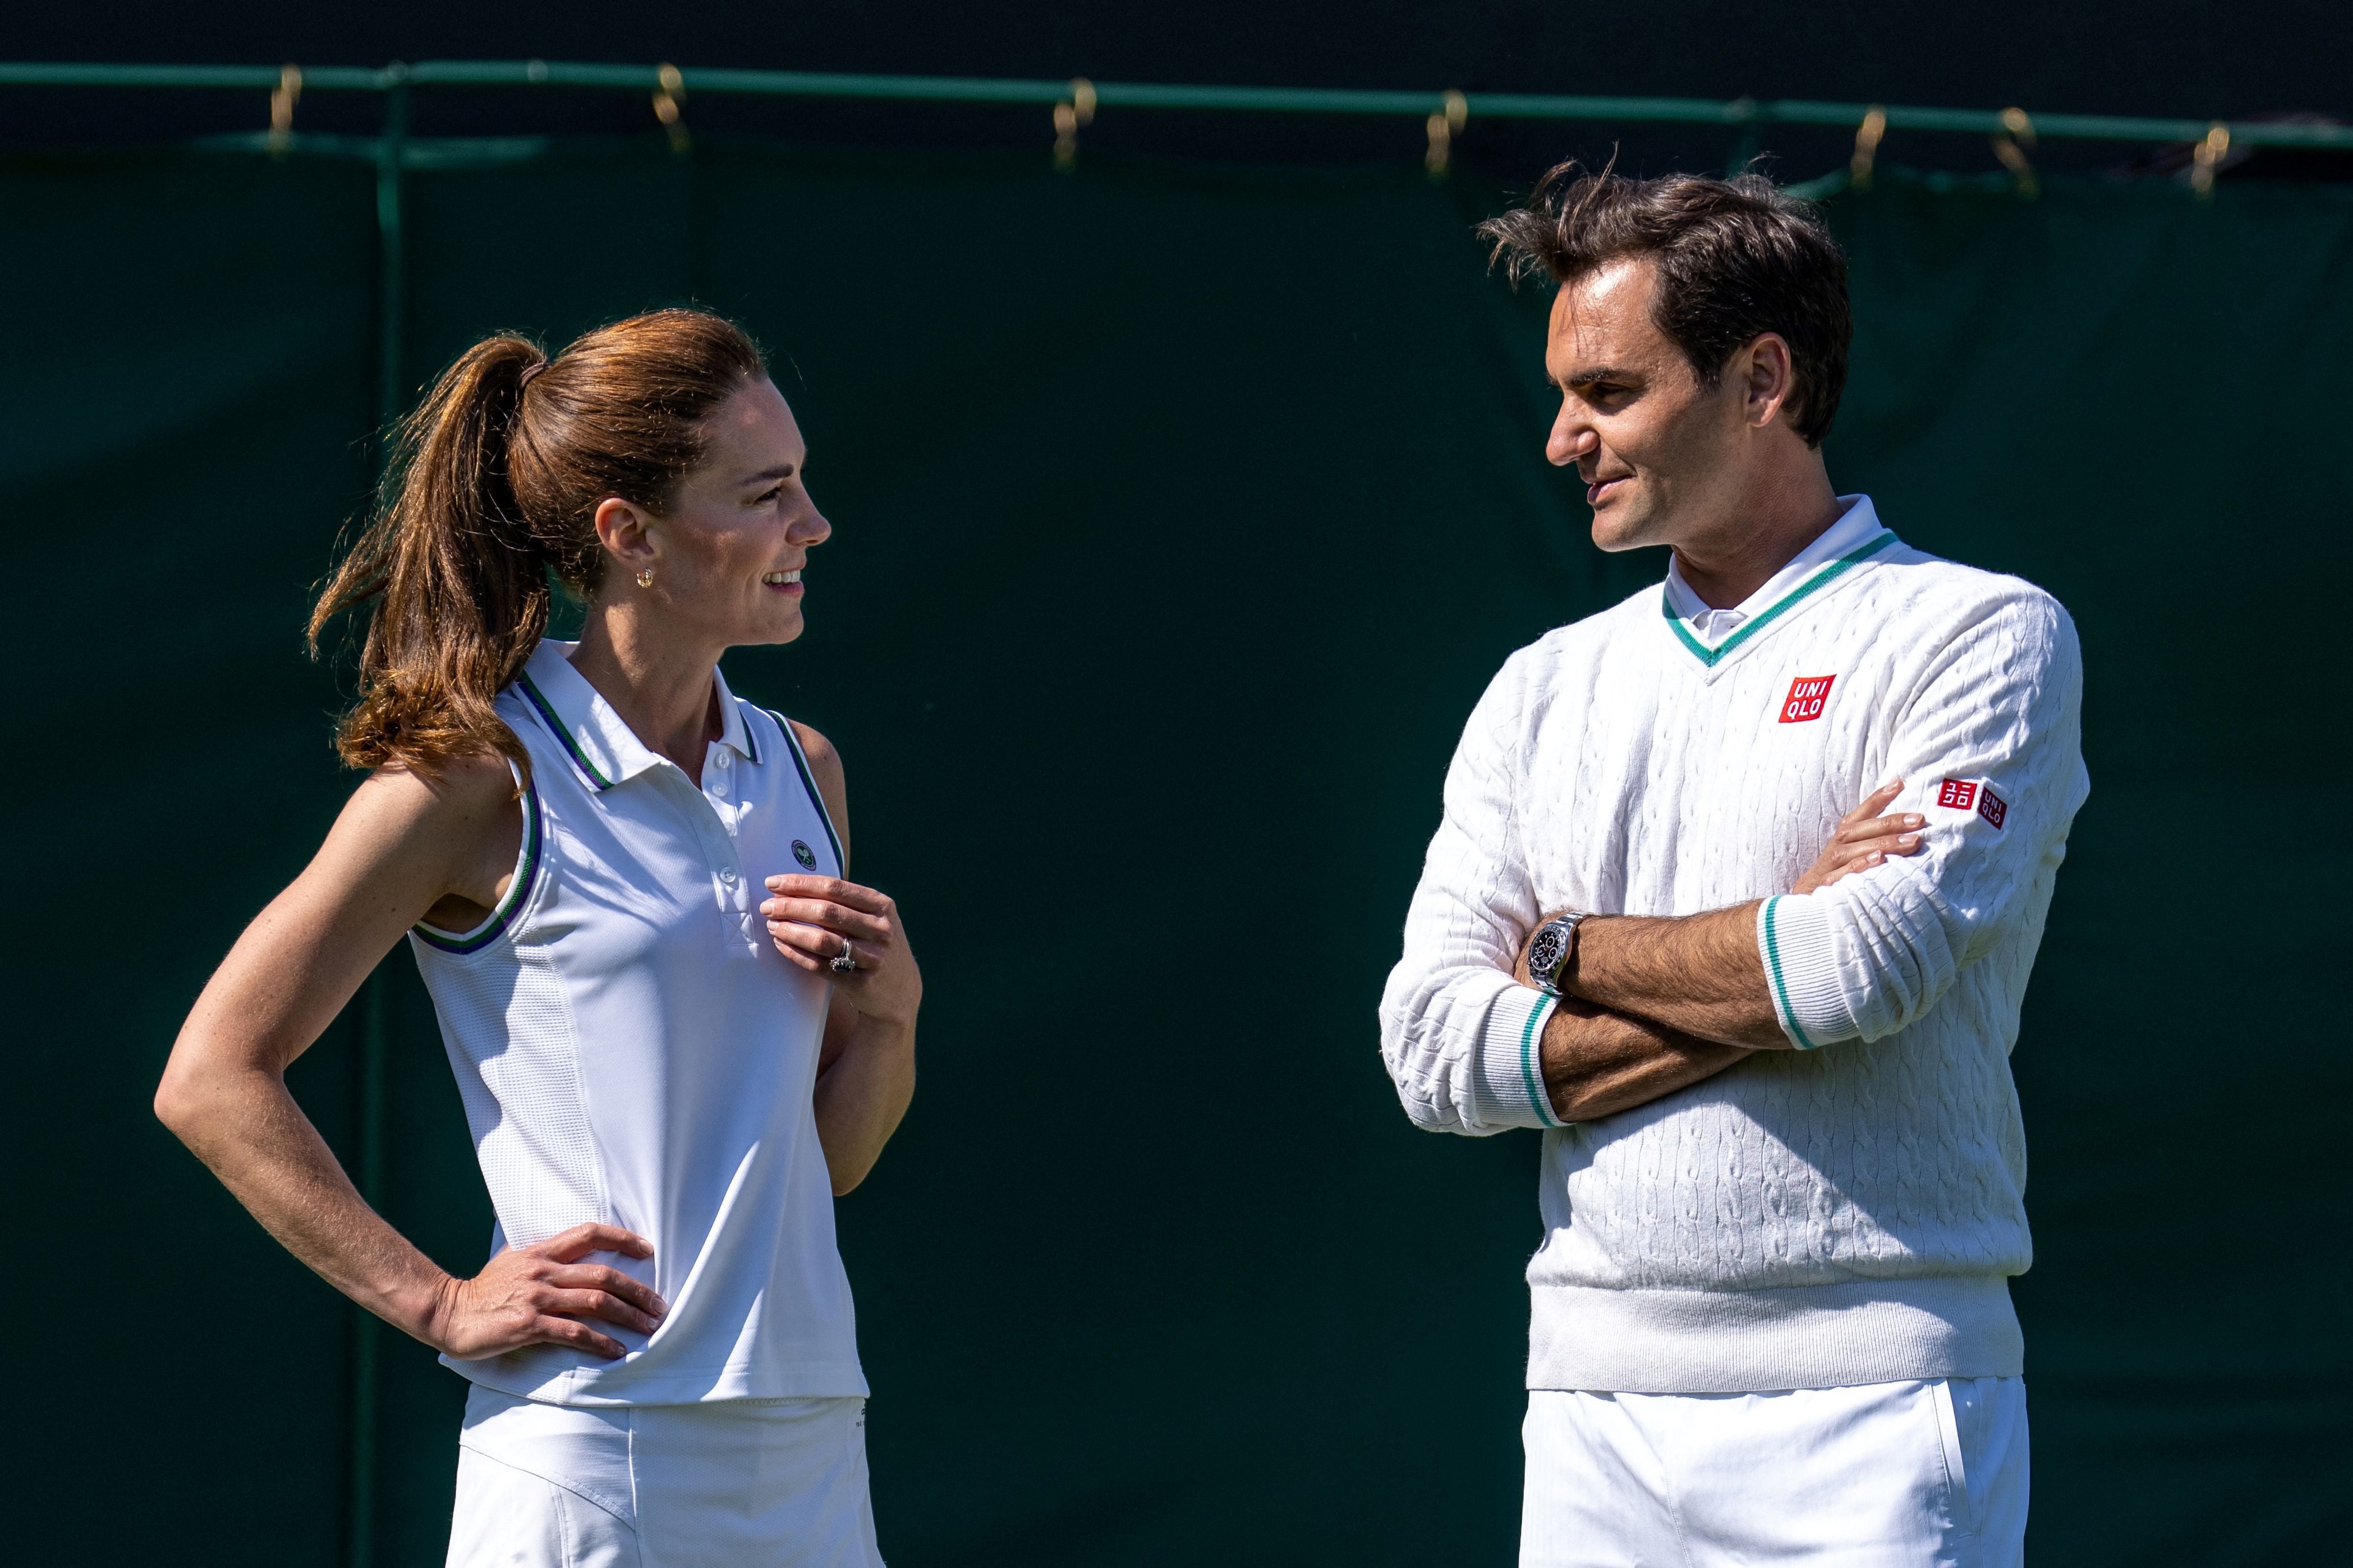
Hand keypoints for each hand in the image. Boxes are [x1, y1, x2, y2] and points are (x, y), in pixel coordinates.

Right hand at [424, 1223, 663, 1361]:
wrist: (447, 1312)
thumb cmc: (483, 1290)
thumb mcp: (513, 1261)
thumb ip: (543, 1257)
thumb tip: (571, 1255)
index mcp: (541, 1251)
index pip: (590, 1233)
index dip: (623, 1239)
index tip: (648, 1249)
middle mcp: (543, 1270)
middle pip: (603, 1274)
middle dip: (637, 1290)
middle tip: (658, 1305)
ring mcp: (537, 1297)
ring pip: (596, 1302)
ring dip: (628, 1316)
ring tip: (648, 1328)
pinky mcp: (529, 1325)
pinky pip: (575, 1332)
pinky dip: (601, 1342)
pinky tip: (616, 1351)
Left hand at [760, 874, 922, 1027]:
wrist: (900, 989)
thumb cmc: (875, 944)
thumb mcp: (873, 918)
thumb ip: (843, 902)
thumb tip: (791, 888)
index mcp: (881, 906)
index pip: (834, 887)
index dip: (800, 884)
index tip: (773, 883)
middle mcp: (881, 929)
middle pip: (826, 912)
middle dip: (790, 906)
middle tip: (767, 906)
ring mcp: (873, 957)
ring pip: (822, 940)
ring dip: (791, 931)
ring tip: (772, 926)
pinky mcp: (861, 983)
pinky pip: (820, 966)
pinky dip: (796, 954)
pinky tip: (782, 946)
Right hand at [1793, 780, 1924, 893]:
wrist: (1806, 899)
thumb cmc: (1839, 871)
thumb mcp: (1853, 850)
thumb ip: (1874, 834)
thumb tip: (1906, 816)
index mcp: (1845, 835)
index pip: (1862, 812)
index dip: (1879, 797)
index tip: (1900, 783)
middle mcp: (1837, 846)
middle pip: (1862, 829)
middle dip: (1892, 822)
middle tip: (1920, 820)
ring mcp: (1831, 865)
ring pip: (1856, 849)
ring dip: (1884, 843)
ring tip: (1912, 841)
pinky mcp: (1826, 884)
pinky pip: (1843, 873)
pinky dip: (1859, 866)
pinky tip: (1879, 861)